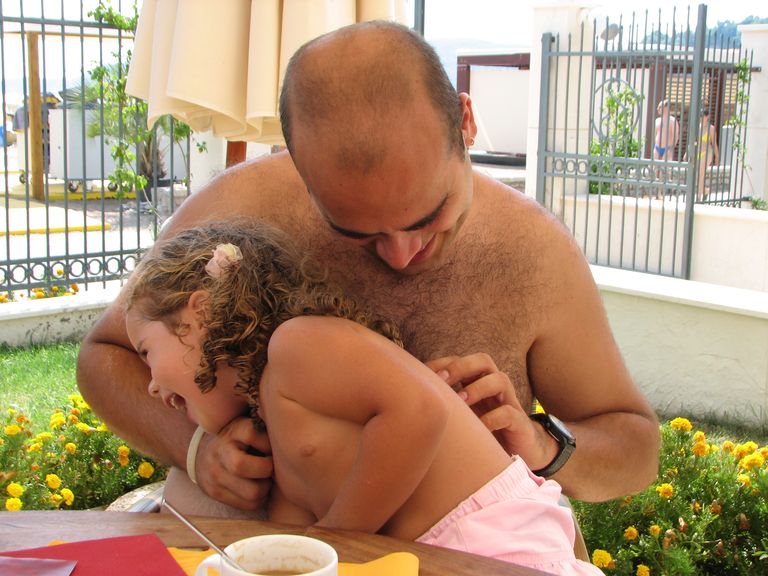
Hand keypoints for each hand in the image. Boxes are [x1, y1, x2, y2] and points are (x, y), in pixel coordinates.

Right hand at [194, 416, 272, 510]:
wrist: (202, 453)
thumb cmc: (237, 438)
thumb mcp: (247, 425)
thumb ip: (265, 427)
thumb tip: (290, 431)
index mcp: (232, 431)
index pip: (251, 433)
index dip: (268, 442)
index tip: (272, 446)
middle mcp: (220, 452)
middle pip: (243, 466)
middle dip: (267, 469)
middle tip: (271, 467)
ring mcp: (216, 475)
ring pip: (252, 492)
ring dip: (266, 488)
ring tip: (266, 479)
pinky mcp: (216, 493)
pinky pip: (248, 505)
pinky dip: (259, 499)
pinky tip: (258, 488)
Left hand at [426, 353, 557, 470]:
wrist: (518, 455)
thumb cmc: (481, 434)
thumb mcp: (459, 418)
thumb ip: (442, 407)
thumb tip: (408, 404)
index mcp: (476, 383)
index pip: (460, 360)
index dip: (442, 362)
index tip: (423, 373)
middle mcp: (493, 388)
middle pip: (483, 360)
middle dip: (461, 366)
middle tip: (443, 380)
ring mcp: (508, 403)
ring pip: (500, 379)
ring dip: (477, 387)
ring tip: (461, 401)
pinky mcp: (519, 423)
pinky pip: (509, 412)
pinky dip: (492, 418)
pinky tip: (479, 428)